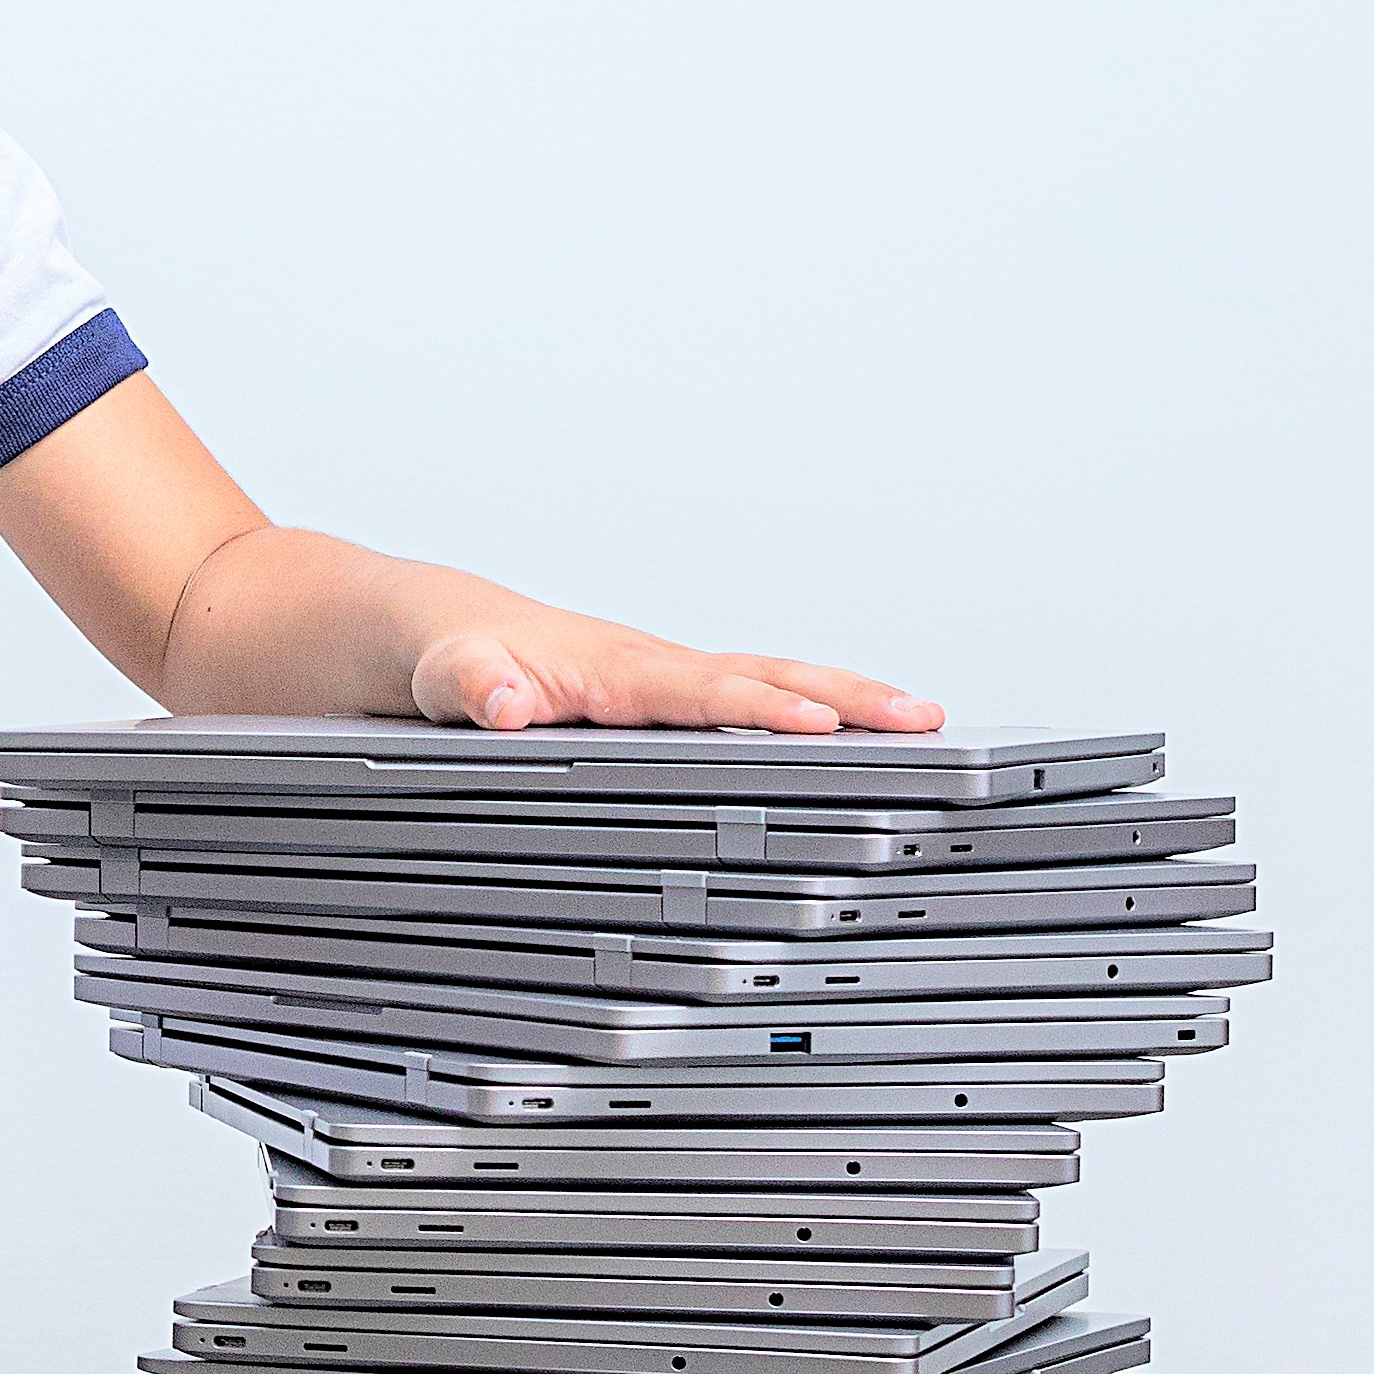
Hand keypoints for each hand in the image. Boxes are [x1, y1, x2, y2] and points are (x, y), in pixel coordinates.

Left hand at [410, 612, 942, 737]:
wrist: (447, 635)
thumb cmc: (453, 659)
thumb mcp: (448, 679)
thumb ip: (473, 687)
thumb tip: (505, 703)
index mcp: (616, 671)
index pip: (702, 691)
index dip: (760, 709)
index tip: (818, 721)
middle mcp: (657, 669)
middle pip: (766, 675)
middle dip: (844, 696)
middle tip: (923, 718)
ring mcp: (670, 681)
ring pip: (772, 681)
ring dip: (846, 699)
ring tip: (926, 723)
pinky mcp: (671, 697)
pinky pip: (752, 699)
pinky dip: (811, 709)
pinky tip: (859, 738)